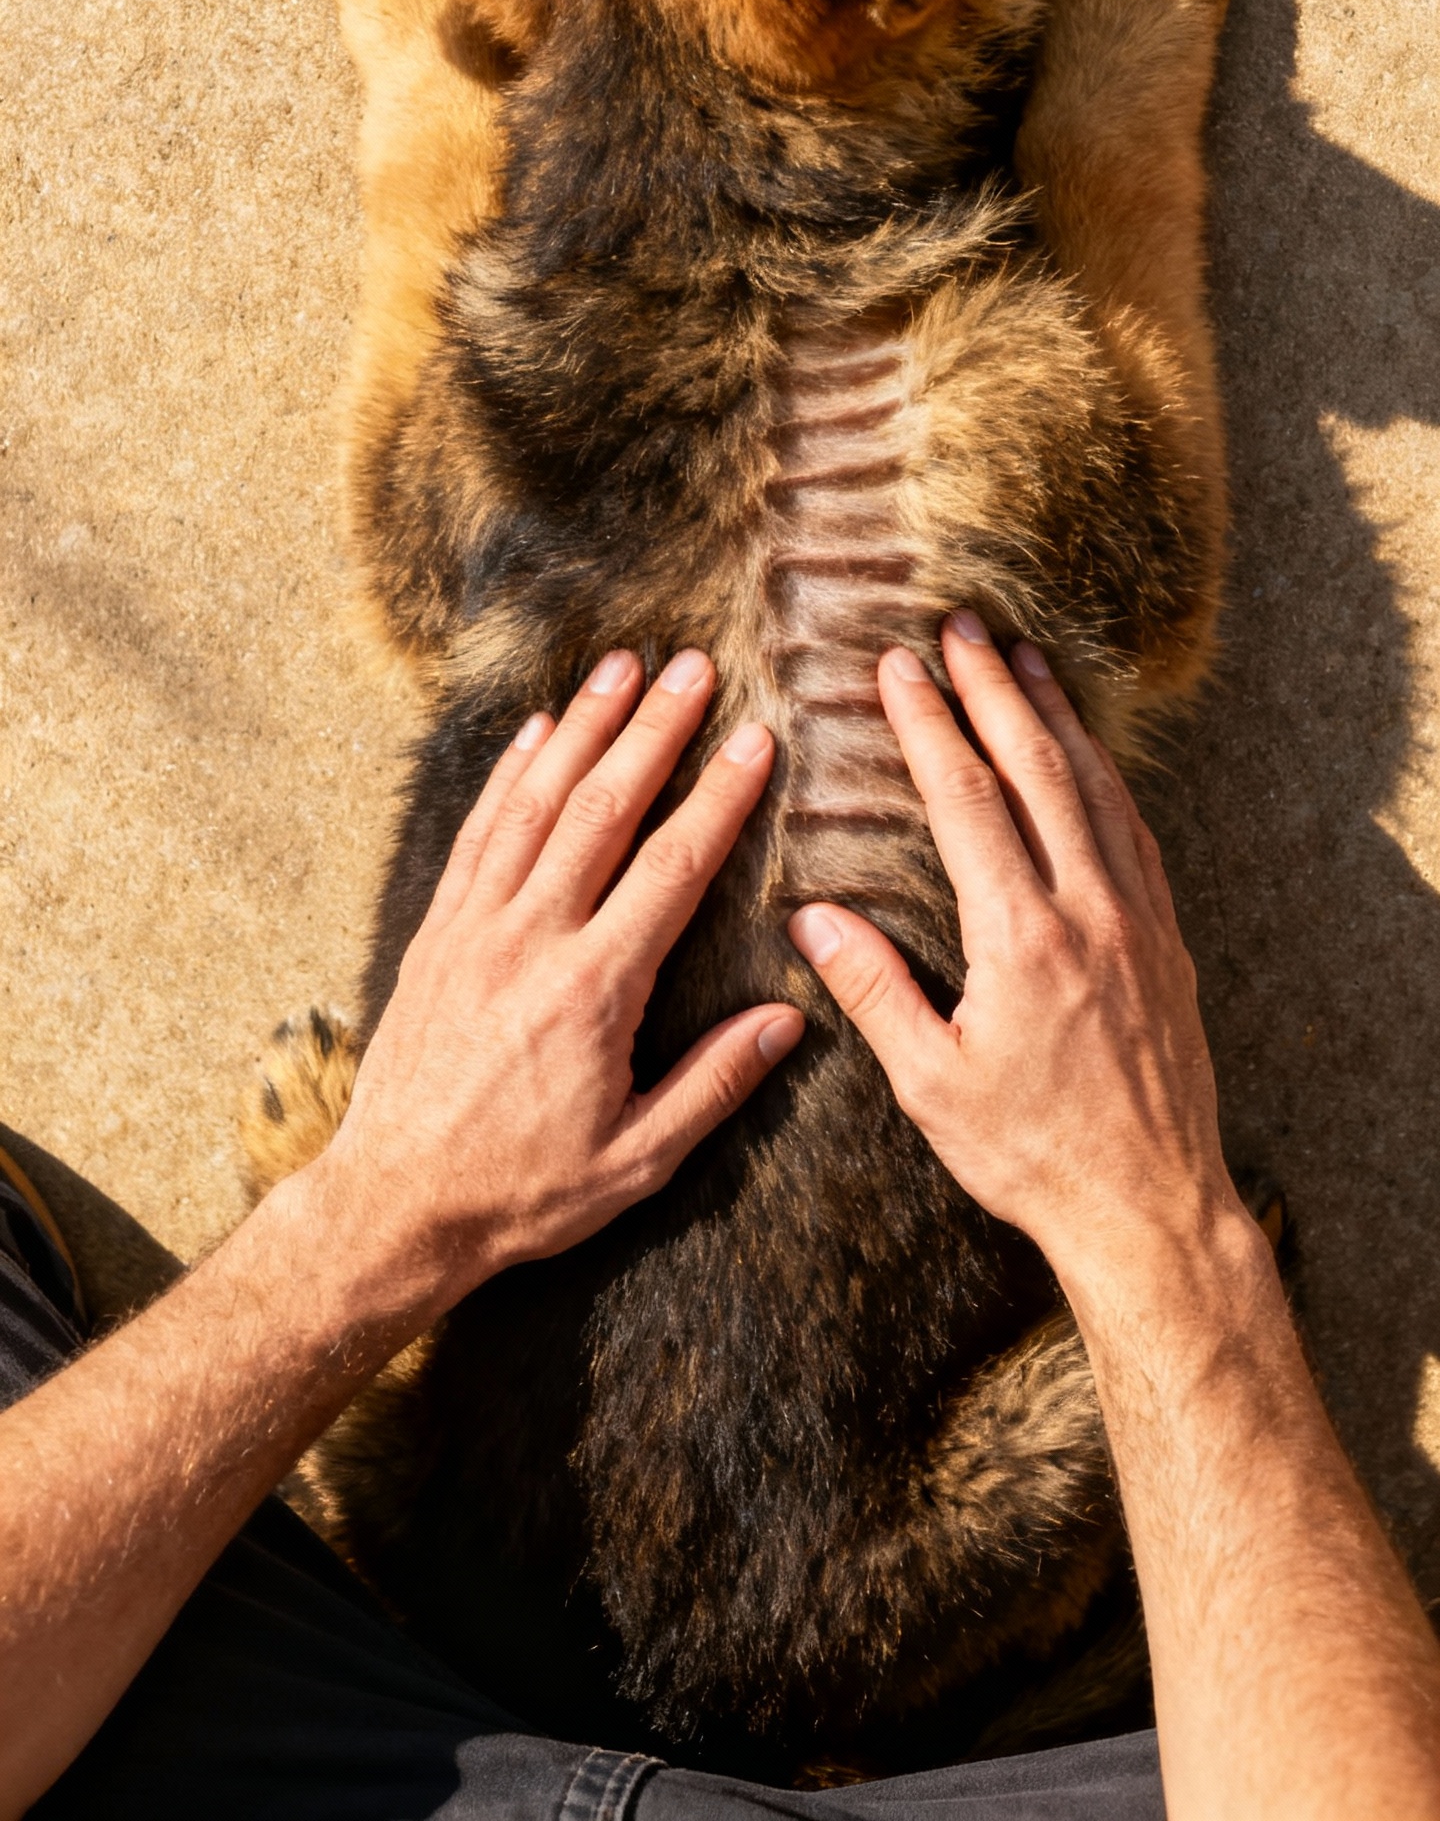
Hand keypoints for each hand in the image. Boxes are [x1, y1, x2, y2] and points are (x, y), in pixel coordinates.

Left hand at [314, 648, 803, 1316]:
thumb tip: (789, 1020)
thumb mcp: (636, 1160)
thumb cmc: (522, 1192)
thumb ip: (714, 1085)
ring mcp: (475, 928)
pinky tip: (536, 732)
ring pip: (537, 802)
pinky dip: (509, 775)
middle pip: (603, 808)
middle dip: (654, 730)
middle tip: (696, 668)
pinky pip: (478, 833)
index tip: (755, 741)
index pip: (671, 868)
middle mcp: (531, 939)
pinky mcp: (436, 932)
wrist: (395, 1203)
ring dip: (583, 727)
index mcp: (593, 989)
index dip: (719, 798)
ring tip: (622, 666)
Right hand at [788, 615, 1244, 1292]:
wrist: (1150, 1206)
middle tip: (962, 625)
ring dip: (1056, 715)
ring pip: (1097, 787)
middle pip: (1037, 768)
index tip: (899, 665)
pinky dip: (1103, 774)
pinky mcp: (1165, 938)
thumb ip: (873, 992)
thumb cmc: (1031, 1155)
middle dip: (993, 688)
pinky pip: (1134, 830)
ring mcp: (1137, 919)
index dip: (928, 722)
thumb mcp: (930, 1083)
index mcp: (1021, 938)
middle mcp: (1088, 910)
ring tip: (1024, 657)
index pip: (965, 798)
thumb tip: (812, 919)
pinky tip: (1086, 754)